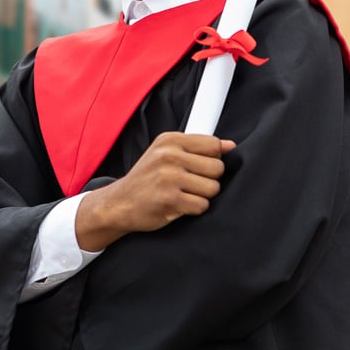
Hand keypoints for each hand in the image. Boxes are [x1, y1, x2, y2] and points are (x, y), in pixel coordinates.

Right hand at [75, 132, 234, 251]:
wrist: (119, 203)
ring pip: (213, 188)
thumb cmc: (146, 179)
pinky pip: (202, 205)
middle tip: (189, 183)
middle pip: (217, 168)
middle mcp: (168, 155)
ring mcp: (169, 177)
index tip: (196, 167)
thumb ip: (197, 148)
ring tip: (182, 194)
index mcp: (169, 140)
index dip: (211, 159)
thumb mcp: (166, 153)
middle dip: (208, 179)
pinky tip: (178, 204)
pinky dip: (193, 209)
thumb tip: (230, 146)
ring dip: (201, 196)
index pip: (214, 145)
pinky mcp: (170, 199)